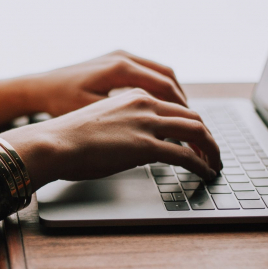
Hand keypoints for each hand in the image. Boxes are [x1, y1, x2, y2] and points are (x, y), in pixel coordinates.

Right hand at [0, 88, 220, 190]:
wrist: (53, 142)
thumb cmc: (68, 138)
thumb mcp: (103, 122)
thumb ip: (126, 127)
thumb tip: (138, 146)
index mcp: (134, 96)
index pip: (175, 107)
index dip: (191, 124)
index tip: (197, 138)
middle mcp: (145, 104)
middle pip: (192, 116)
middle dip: (208, 136)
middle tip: (213, 152)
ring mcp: (146, 123)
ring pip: (196, 131)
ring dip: (211, 149)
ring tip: (215, 164)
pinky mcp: (145, 145)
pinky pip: (186, 155)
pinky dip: (201, 164)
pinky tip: (205, 173)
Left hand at [25, 50, 186, 116]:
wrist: (39, 87)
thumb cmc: (60, 103)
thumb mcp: (93, 115)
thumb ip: (125, 121)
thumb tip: (156, 135)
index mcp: (120, 69)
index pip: (165, 88)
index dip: (181, 110)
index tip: (192, 128)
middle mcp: (123, 57)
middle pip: (168, 78)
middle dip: (183, 103)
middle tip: (193, 125)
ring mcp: (120, 56)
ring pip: (161, 73)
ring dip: (174, 94)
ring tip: (182, 117)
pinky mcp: (115, 60)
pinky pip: (148, 72)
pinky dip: (160, 88)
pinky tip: (161, 106)